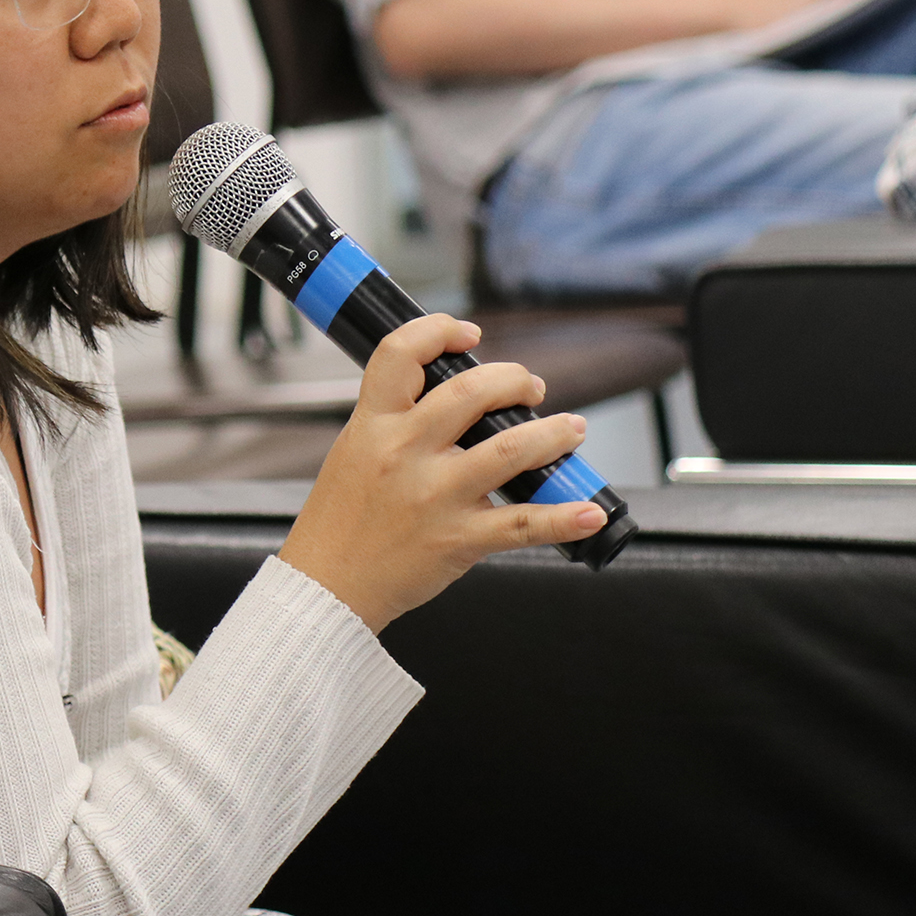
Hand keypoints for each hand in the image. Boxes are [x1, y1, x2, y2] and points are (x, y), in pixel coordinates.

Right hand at [279, 315, 605, 631]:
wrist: (328, 585)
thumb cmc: (340, 521)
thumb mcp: (353, 451)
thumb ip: (395, 421)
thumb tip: (453, 398)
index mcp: (373, 424)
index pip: (402, 353)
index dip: (440, 330)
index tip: (468, 334)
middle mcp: (405, 453)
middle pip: (473, 391)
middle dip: (515, 380)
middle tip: (530, 388)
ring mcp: (434, 496)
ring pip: (512, 448)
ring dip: (555, 433)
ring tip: (572, 430)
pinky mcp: (458, 538)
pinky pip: (523, 524)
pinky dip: (564, 516)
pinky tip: (588, 510)